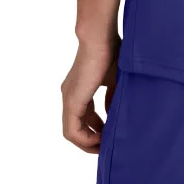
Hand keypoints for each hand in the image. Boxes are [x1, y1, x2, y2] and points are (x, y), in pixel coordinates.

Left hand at [61, 34, 120, 152]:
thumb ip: (112, 98)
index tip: (111, 133)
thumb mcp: (114, 79)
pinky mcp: (71, 102)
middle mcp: (70, 96)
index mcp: (80, 89)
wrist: (100, 37)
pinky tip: (100, 140)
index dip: (97, 129)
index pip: (85, 117)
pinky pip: (72, 131)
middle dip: (93, 139)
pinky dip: (85, 139)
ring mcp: (69, 99)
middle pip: (78, 127)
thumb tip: (112, 115)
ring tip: (104, 146)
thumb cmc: (111, 51)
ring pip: (72, 132)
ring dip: (88, 143)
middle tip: (108, 144)